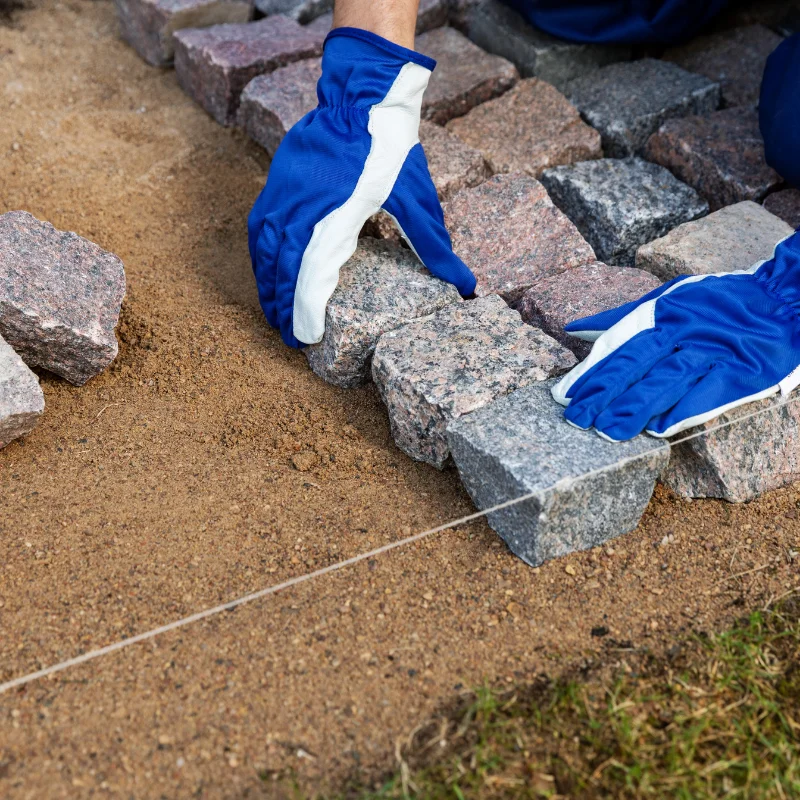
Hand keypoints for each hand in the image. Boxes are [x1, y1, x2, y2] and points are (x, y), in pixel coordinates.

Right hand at [247, 28, 475, 348]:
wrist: (361, 95)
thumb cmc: (391, 148)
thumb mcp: (418, 199)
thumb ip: (435, 247)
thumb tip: (467, 285)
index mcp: (339, 213)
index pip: (312, 272)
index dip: (304, 308)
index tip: (304, 336)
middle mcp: (304, 203)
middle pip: (283, 266)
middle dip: (282, 304)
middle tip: (287, 335)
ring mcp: (285, 190)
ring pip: (265, 247)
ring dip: (267, 282)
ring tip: (274, 312)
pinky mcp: (276, 179)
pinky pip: (259, 225)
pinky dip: (260, 254)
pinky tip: (266, 271)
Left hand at [552, 231, 799, 440]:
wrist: (786, 299)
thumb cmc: (718, 304)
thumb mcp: (669, 298)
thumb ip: (621, 318)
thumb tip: (574, 330)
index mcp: (664, 311)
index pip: (618, 344)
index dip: (591, 371)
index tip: (565, 396)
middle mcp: (685, 328)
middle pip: (636, 362)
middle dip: (603, 393)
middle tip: (577, 419)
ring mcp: (714, 349)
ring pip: (667, 378)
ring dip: (635, 406)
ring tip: (607, 431)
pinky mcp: (744, 369)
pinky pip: (709, 391)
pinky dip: (684, 409)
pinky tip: (658, 429)